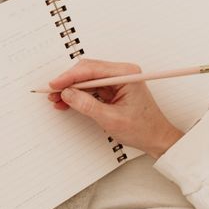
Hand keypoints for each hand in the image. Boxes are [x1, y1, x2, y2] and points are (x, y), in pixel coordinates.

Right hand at [48, 59, 183, 158]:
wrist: (156, 139)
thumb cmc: (143, 128)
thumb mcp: (111, 119)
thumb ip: (87, 105)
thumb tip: (67, 93)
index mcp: (126, 74)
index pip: (91, 69)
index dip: (69, 77)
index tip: (55, 85)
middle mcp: (121, 73)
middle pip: (86, 71)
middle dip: (68, 82)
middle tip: (52, 92)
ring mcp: (116, 80)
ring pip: (86, 79)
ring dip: (70, 89)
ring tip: (56, 99)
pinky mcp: (111, 88)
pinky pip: (90, 88)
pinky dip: (77, 95)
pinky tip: (66, 101)